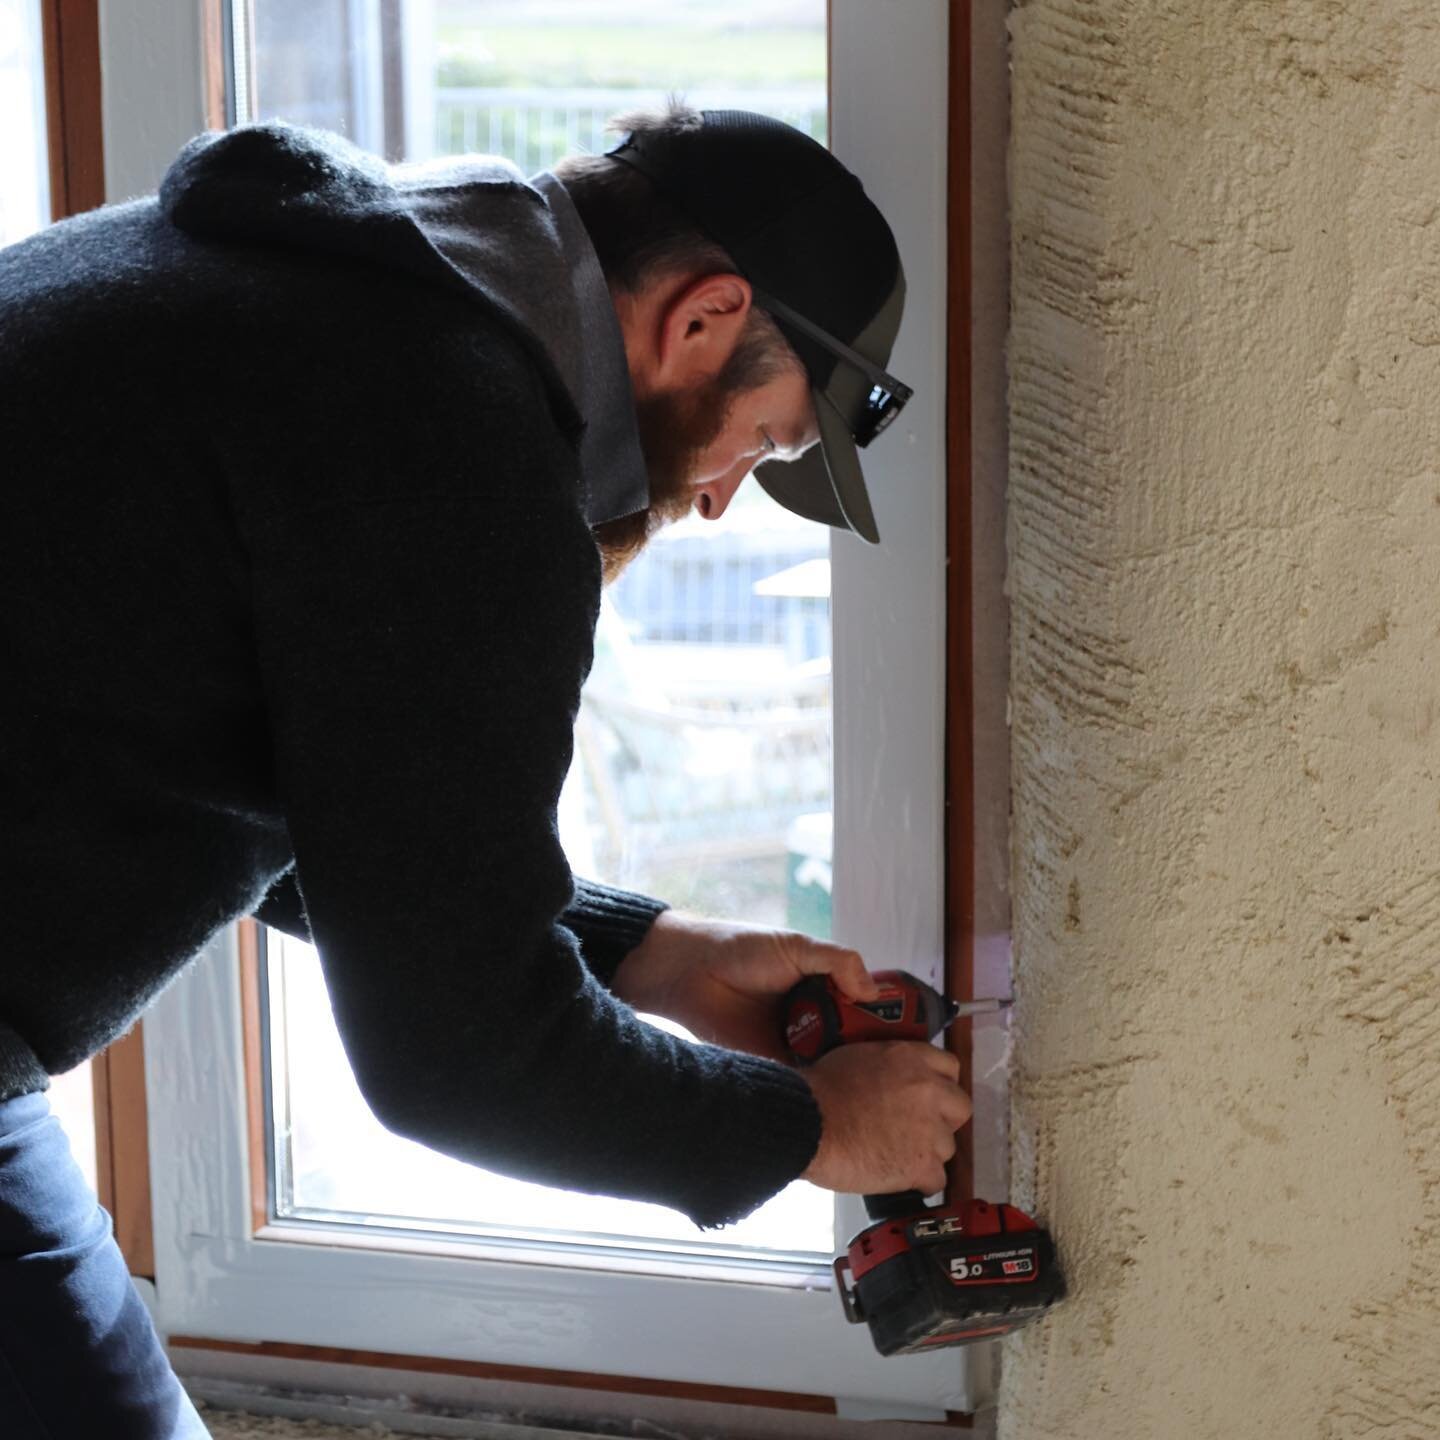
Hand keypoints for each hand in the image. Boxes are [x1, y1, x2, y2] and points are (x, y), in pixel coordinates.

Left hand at [611, 911, 882, 1062]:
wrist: (691, 972)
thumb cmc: (742, 949)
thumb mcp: (798, 946)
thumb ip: (840, 962)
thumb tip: (873, 992)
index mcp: (822, 990)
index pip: (862, 1010)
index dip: (883, 1022)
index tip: (909, 1035)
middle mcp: (812, 1020)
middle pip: (851, 1043)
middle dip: (869, 1054)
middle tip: (895, 1068)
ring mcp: (792, 1045)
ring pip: (829, 1065)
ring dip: (845, 1073)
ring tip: (873, 1086)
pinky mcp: (771, 1066)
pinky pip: (800, 1081)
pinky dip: (814, 1086)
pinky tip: (834, 1092)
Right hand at [801, 1042, 972, 1195]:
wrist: (808, 1122)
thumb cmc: (821, 1090)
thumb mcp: (858, 1056)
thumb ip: (888, 1066)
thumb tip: (890, 1079)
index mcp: (912, 1059)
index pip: (950, 1068)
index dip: (939, 1085)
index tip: (928, 1096)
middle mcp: (929, 1091)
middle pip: (960, 1108)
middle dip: (942, 1119)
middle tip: (916, 1127)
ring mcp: (929, 1130)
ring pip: (947, 1147)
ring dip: (927, 1152)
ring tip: (897, 1155)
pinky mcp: (922, 1165)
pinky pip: (936, 1180)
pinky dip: (919, 1182)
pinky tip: (898, 1176)